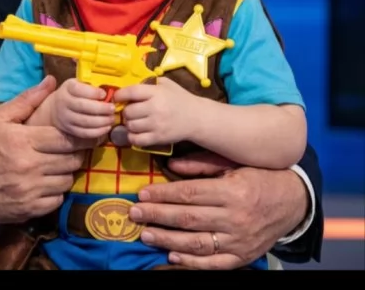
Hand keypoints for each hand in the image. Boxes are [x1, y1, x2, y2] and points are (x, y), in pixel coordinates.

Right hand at [0, 76, 93, 224]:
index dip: (79, 136)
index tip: (84, 133)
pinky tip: (46, 181)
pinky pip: (57, 200)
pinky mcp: (29, 210)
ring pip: (67, 180)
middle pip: (71, 160)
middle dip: (76, 152)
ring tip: (57, 163)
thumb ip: (26, 99)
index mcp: (23, 141)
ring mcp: (30, 191)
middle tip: (70, 147)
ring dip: (66, 171)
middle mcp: (30, 167)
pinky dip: (56, 191)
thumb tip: (50, 81)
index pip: (65, 139)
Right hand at [50, 78, 114, 139]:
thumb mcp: (79, 84)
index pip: (78, 89)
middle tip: (112, 108)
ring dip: (101, 121)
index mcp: (68, 88)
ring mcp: (66, 117)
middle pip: (82, 106)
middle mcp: (64, 102)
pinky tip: (107, 127)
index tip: (104, 94)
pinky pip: (85, 133)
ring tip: (112, 118)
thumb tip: (108, 90)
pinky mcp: (70, 130)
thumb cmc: (74, 93)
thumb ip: (90, 85)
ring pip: (85, 121)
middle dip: (100, 108)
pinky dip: (98, 131)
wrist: (56, 108)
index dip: (92, 92)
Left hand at [115, 77, 198, 146]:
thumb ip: (149, 83)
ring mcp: (156, 125)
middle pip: (128, 111)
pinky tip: (135, 133)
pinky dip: (132, 137)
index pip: (131, 92)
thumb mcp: (166, 84)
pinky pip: (137, 140)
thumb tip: (130, 86)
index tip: (117, 97)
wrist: (197, 118)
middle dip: (126, 111)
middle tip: (130, 111)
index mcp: (156, 93)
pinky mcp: (159, 138)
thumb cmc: (179, 98)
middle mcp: (155, 108)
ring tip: (134, 121)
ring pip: (131, 126)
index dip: (120, 95)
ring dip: (129, 124)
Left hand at [130, 154, 309, 268]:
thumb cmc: (257, 175)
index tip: (142, 194)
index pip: (189, 195)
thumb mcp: (231, 162)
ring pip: (197, 244)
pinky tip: (171, 256)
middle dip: (158, 216)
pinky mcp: (244, 256)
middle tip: (135, 213)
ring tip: (146, 234)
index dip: (163, 195)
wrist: (292, 200)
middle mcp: (236, 218)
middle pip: (189, 219)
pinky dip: (192, 263)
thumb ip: (201, 163)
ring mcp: (240, 241)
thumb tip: (170, 166)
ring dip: (168, 240)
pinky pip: (214, 264)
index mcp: (232, 191)